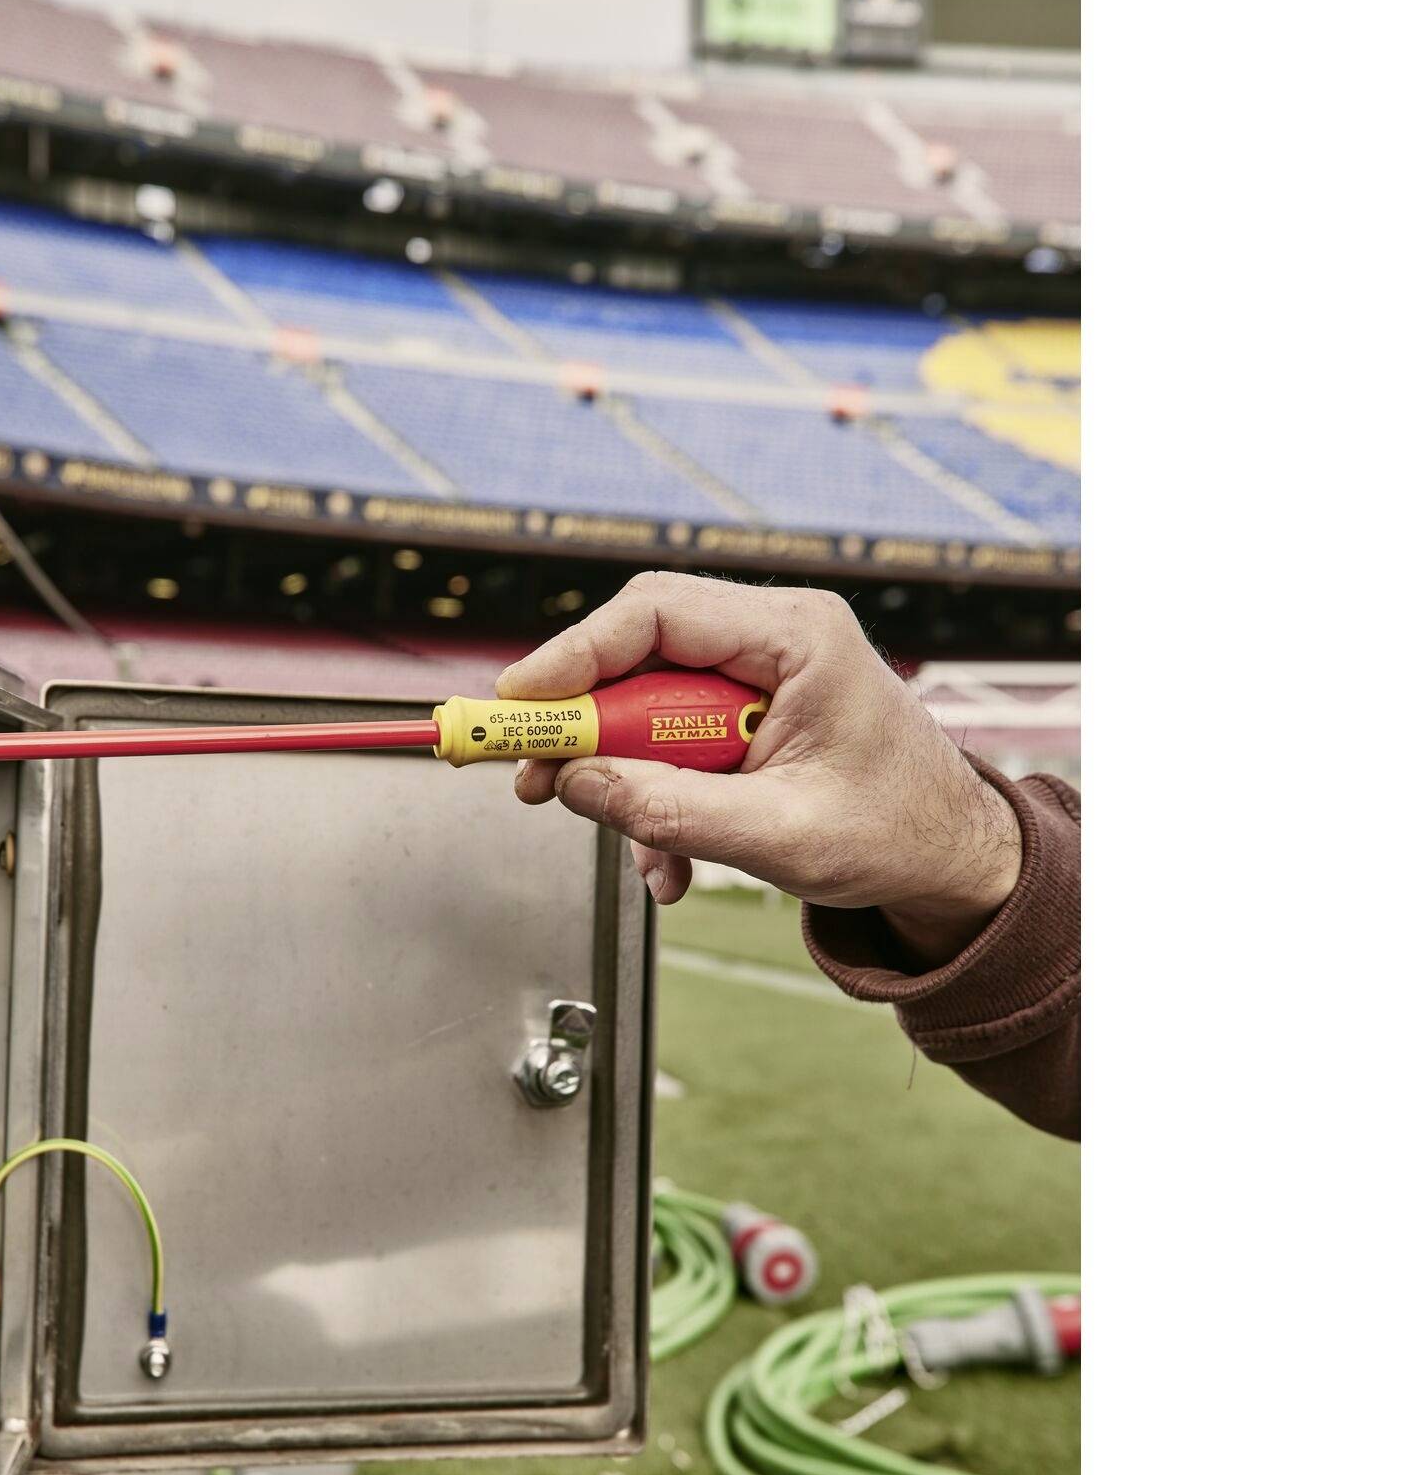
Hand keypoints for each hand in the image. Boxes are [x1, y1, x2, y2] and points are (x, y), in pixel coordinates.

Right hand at [505, 574, 1021, 965]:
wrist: (954, 859)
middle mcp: (774, 637)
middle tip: (534, 775)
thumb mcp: (778, 834)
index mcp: (798, 635)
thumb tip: (577, 786)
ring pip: (647, 707)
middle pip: (639, 655)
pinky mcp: (746, 715)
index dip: (576, 653)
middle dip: (585, 726)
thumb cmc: (900, 833)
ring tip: (637, 850)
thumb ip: (670, 811)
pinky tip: (669, 861)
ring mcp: (759, 675)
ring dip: (626, 781)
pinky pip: (670, 743)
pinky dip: (656, 802)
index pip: (657, 613)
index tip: (521, 701)